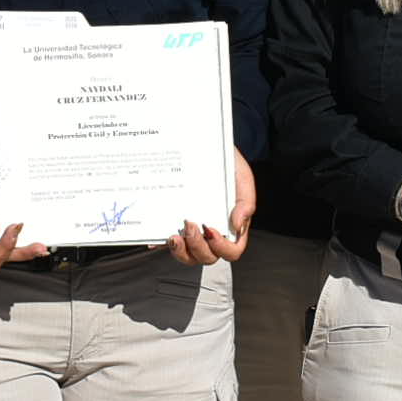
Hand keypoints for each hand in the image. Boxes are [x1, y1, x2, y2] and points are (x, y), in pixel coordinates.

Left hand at [167, 150, 255, 266]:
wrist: (205, 143)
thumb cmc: (227, 162)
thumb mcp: (241, 176)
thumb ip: (245, 201)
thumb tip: (238, 224)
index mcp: (232, 225)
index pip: (231, 250)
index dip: (222, 248)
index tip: (211, 230)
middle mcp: (211, 232)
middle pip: (207, 257)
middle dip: (198, 247)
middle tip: (190, 224)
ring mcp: (192, 229)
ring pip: (187, 255)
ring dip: (180, 252)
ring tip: (174, 237)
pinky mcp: (174, 223)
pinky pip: (166, 242)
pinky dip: (160, 244)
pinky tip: (156, 237)